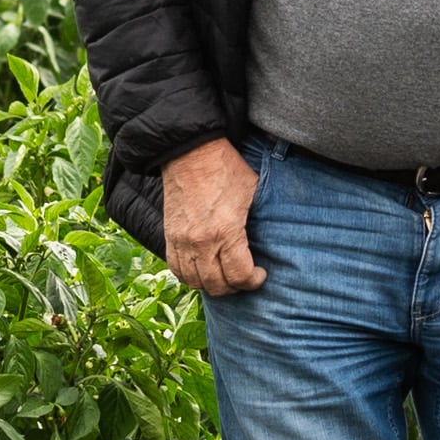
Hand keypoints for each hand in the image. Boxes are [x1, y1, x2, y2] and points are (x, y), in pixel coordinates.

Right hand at [163, 138, 265, 295]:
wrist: (190, 152)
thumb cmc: (226, 168)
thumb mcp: (253, 192)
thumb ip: (258, 220)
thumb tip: (270, 237)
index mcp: (225, 231)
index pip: (239, 275)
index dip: (253, 281)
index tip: (260, 274)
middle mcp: (200, 242)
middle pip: (217, 285)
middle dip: (235, 287)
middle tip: (244, 278)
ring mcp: (181, 241)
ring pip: (195, 282)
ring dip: (212, 284)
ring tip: (225, 276)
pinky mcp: (169, 236)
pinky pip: (176, 269)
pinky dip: (190, 276)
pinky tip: (204, 270)